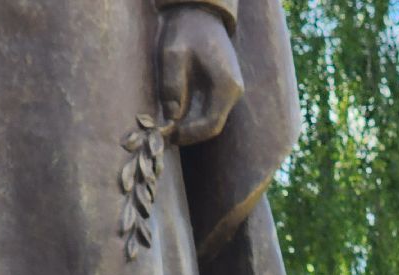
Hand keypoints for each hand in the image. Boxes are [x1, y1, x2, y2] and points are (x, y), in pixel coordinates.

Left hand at [158, 6, 242, 145]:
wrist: (200, 12)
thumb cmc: (186, 29)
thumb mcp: (173, 53)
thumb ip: (173, 85)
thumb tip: (172, 115)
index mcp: (226, 86)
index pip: (211, 125)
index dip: (189, 135)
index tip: (168, 136)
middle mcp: (233, 92)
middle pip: (213, 125)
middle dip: (189, 134)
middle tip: (165, 136)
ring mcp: (231, 89)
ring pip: (212, 119)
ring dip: (191, 126)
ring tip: (168, 127)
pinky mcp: (223, 86)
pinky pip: (210, 109)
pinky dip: (194, 116)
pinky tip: (176, 115)